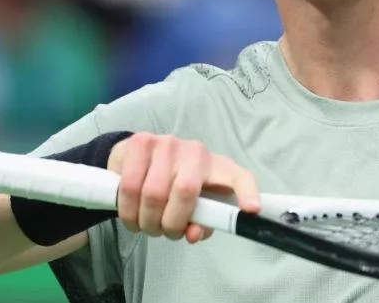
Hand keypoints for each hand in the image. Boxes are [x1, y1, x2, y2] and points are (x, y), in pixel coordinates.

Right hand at [107, 133, 259, 243]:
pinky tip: (130, 213)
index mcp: (219, 168)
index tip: (251, 210)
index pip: (240, 177)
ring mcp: (167, 143)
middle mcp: (196, 151)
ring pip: (152, 192)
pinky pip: (129, 185)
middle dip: (169, 224)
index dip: (248, 192)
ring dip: (145, 220)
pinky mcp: (139, 142)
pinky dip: (127, 210)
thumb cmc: (178, 183)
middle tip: (162, 232)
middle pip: (185, 192)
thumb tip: (193, 235)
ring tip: (146, 225)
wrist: (143, 156)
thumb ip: (200, 222)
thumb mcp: (196, 204)